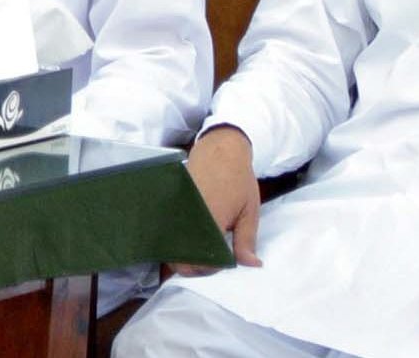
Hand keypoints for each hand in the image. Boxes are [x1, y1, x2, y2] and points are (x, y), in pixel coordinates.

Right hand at [174, 125, 261, 275]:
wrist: (220, 149)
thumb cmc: (238, 179)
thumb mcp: (249, 212)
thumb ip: (247, 241)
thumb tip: (251, 265)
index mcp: (211, 223)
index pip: (204, 262)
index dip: (212, 269)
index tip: (222, 263)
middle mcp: (189, 220)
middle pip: (181, 260)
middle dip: (194, 266)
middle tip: (210, 261)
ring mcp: (176, 212)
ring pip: (170, 248)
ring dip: (182, 255)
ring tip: (199, 251)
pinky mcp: (169, 205)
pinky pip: (166, 231)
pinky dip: (174, 241)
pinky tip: (188, 238)